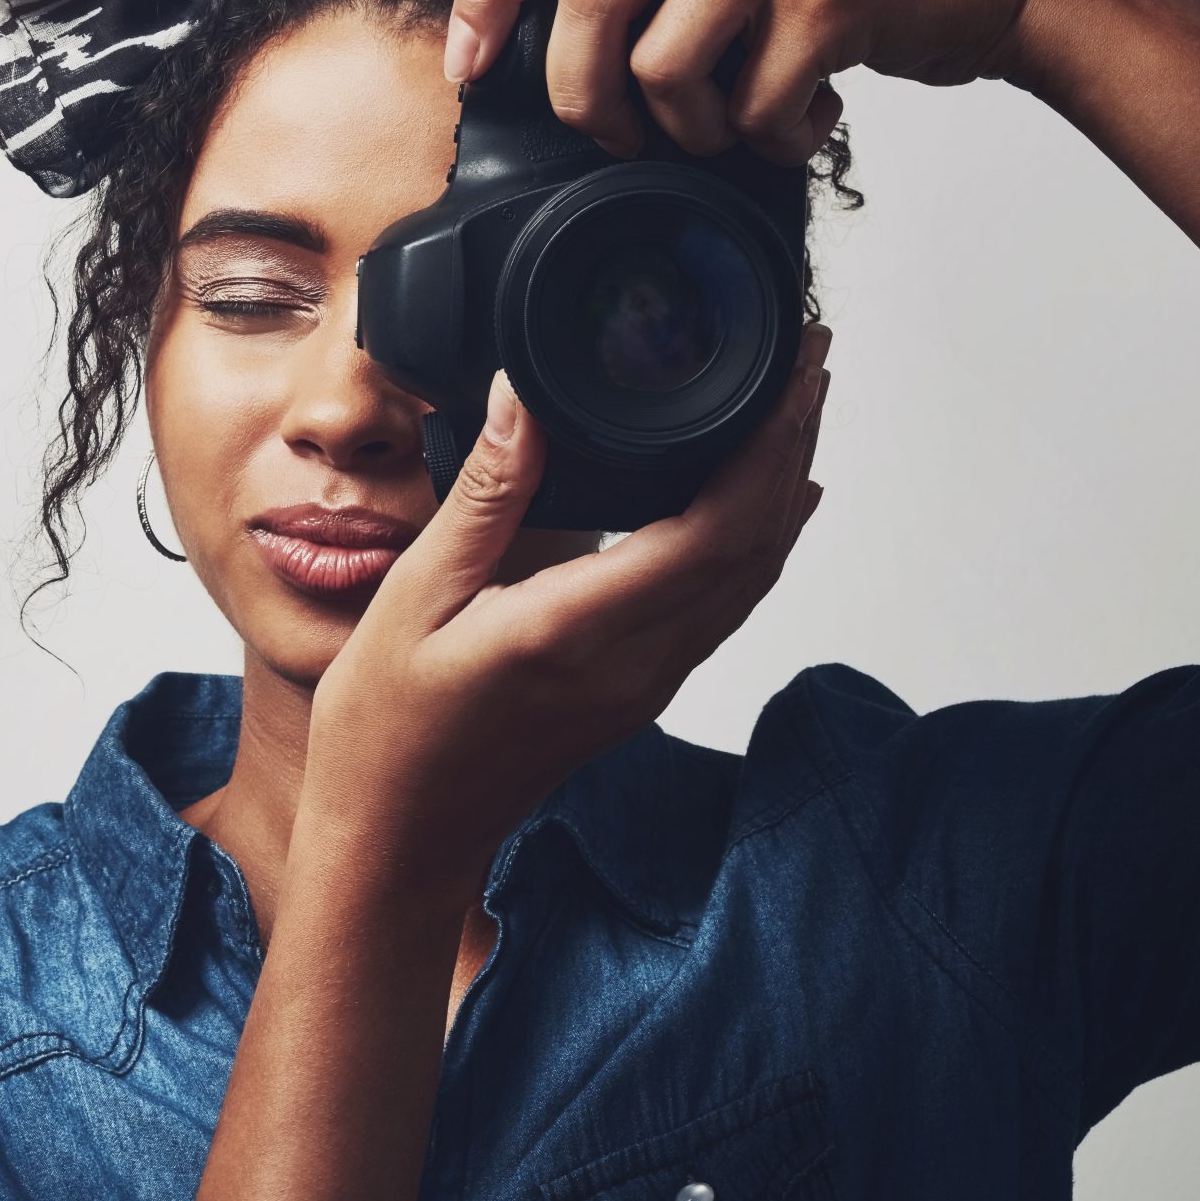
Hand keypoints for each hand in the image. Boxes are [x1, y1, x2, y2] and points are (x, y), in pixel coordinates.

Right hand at [298, 323, 833, 908]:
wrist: (399, 840)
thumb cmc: (388, 730)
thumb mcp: (414, 598)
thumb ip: (485, 495)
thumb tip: (522, 396)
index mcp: (576, 632)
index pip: (715, 529)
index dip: (769, 445)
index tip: (791, 372)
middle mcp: (633, 666)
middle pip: (755, 548)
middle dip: (792, 447)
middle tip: (811, 361)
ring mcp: (646, 687)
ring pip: (751, 581)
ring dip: (784, 491)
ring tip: (800, 410)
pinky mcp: (639, 696)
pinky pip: (724, 606)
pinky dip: (756, 541)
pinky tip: (764, 502)